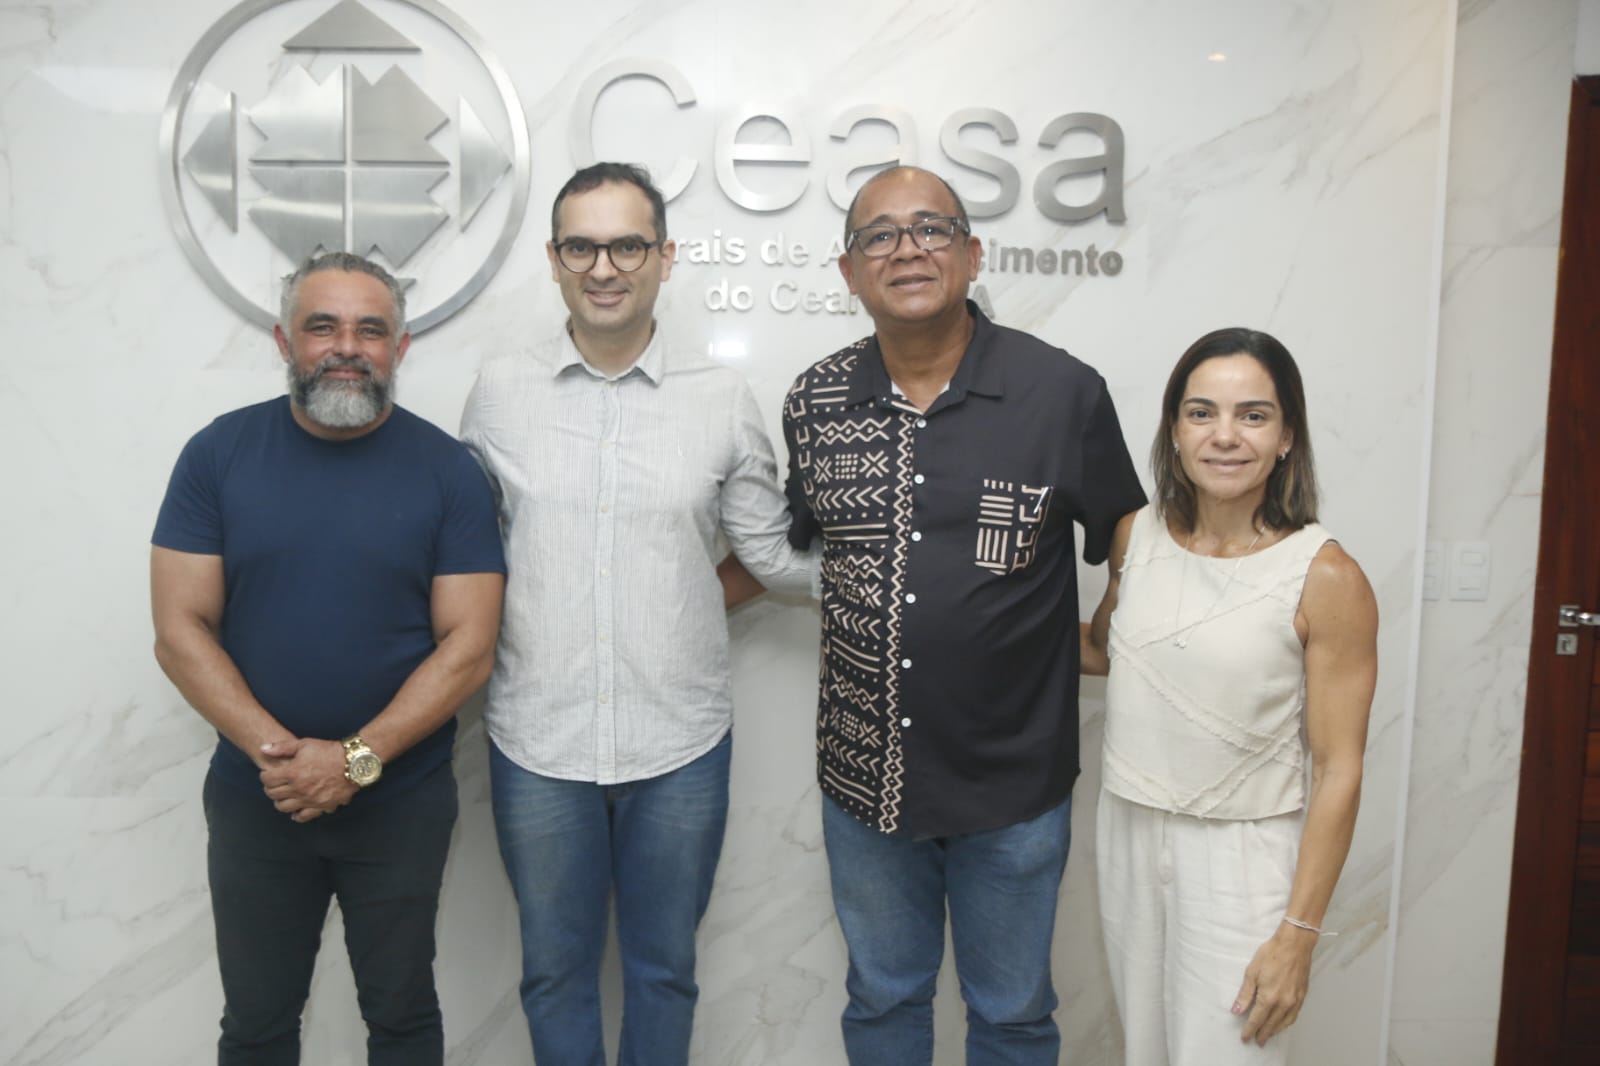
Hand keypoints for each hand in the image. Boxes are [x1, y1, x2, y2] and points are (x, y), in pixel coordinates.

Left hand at [259, 737, 357, 822]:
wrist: (353, 762)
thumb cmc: (329, 751)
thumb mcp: (304, 744)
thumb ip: (282, 747)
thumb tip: (263, 748)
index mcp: (292, 773)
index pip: (267, 779)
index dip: (264, 776)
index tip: (268, 774)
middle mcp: (298, 789)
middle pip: (273, 794)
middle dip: (270, 788)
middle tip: (274, 784)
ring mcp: (309, 800)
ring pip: (284, 807)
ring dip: (280, 802)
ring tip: (283, 796)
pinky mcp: (321, 806)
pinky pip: (303, 816)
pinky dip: (297, 815)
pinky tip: (295, 812)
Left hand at [1233, 922, 1316, 1044]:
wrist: (1295, 944)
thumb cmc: (1272, 954)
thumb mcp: (1252, 972)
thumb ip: (1245, 994)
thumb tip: (1236, 1010)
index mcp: (1270, 998)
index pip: (1257, 1019)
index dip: (1250, 1030)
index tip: (1245, 1038)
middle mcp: (1284, 1003)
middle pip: (1271, 1024)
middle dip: (1262, 1034)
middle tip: (1256, 1041)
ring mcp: (1295, 1001)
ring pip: (1284, 1023)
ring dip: (1275, 1031)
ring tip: (1267, 1035)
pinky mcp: (1302, 996)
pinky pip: (1294, 1016)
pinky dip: (1287, 1023)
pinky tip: (1283, 1023)